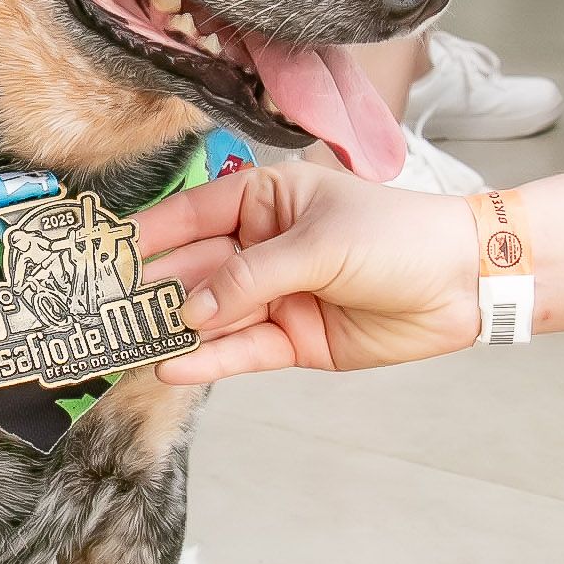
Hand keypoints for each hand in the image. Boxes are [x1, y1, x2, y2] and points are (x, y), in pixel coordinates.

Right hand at [136, 162, 481, 381]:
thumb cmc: (397, 236)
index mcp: (266, 200)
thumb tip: (192, 309)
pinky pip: (241, 350)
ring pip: (212, 314)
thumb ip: (251, 277)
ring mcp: (276, 296)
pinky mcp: (293, 340)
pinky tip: (173, 363)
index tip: (104, 255)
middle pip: (195, 270)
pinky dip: (208, 358)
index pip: (192, 215)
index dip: (149, 235)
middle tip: (101, 310)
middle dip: (152, 290)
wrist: (462, 282)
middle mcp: (263, 247)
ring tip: (123, 344)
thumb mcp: (318, 242)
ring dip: (172, 329)